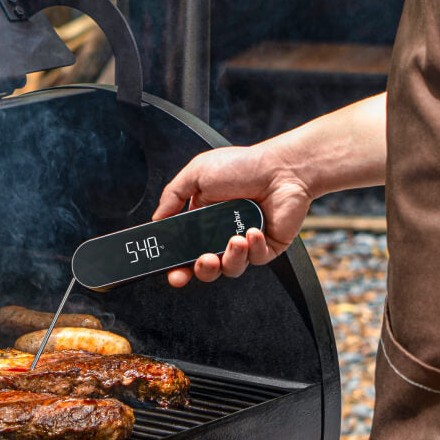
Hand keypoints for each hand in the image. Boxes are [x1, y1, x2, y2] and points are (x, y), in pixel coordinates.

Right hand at [152, 144, 312, 286]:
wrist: (282, 167)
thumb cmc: (243, 166)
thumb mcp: (197, 172)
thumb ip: (172, 195)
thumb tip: (157, 218)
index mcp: (203, 220)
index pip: (185, 251)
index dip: (177, 266)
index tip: (174, 273)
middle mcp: (222, 234)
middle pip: (206, 268)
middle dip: (202, 270)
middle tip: (204, 260)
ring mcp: (245, 243)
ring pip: (231, 269)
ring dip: (231, 258)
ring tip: (236, 240)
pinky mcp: (267, 248)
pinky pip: (255, 259)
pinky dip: (253, 248)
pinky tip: (253, 232)